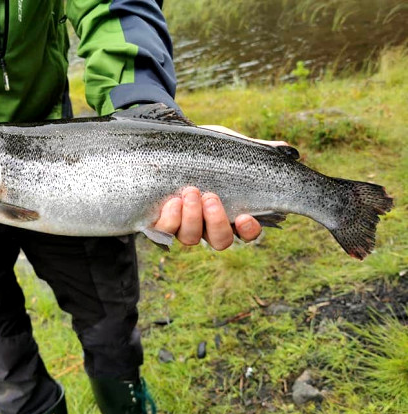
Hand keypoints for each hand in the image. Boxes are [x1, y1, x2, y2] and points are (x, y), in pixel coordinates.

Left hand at [153, 125, 287, 249]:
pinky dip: (171, 219)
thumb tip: (284, 146)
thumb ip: (254, 150)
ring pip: (191, 238)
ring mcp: (183, 224)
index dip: (249, 231)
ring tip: (192, 192)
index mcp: (230, 211)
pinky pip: (165, 231)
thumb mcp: (229, 146)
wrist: (167, 141)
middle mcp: (207, 224)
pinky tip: (173, 201)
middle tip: (211, 198)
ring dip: (193, 218)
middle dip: (217, 222)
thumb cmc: (203, 148)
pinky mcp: (160, 220)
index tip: (244, 218)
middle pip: (220, 241)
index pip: (246, 233)